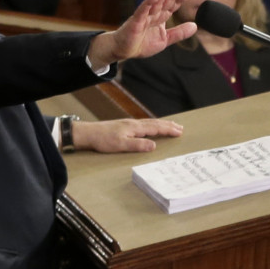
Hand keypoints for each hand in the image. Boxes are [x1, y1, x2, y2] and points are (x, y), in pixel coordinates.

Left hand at [71, 117, 185, 153]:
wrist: (89, 133)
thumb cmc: (103, 140)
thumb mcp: (121, 145)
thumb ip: (138, 145)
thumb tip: (153, 146)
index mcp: (135, 128)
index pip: (156, 128)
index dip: (168, 130)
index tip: (179, 131)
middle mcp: (134, 123)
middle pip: (155, 123)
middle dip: (168, 125)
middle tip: (180, 127)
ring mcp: (129, 124)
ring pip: (150, 122)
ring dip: (162, 124)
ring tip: (170, 125)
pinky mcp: (125, 126)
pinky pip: (144, 123)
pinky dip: (153, 124)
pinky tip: (152, 126)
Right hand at [90, 0, 198, 64]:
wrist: (123, 50)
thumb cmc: (141, 43)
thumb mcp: (164, 40)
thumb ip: (179, 33)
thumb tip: (195, 26)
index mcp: (161, 16)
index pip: (174, 3)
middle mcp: (154, 12)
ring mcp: (144, 15)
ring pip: (155, 1)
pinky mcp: (135, 21)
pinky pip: (142, 10)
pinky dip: (148, 3)